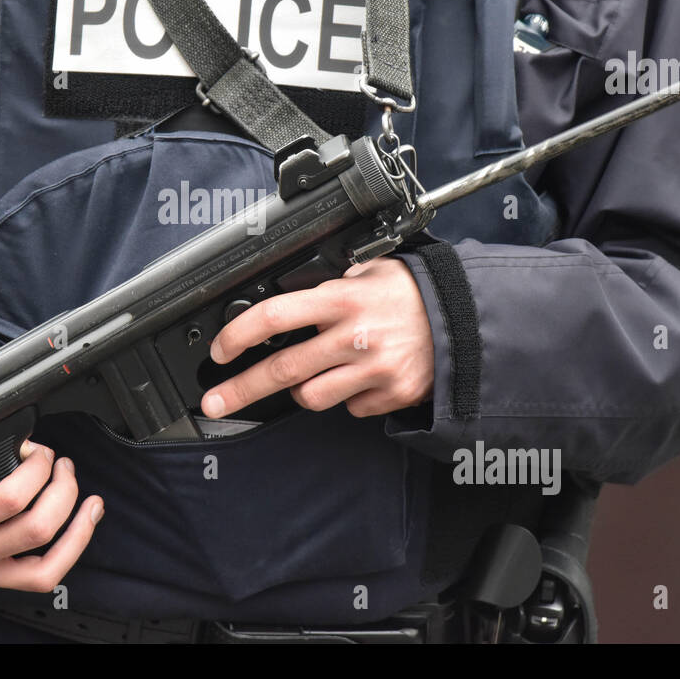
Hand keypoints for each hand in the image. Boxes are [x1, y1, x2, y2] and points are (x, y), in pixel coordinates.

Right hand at [0, 441, 103, 591]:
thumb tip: (22, 438)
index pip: (11, 497)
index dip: (37, 468)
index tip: (38, 451)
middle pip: (38, 527)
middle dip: (62, 489)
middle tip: (62, 465)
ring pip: (49, 561)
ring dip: (79, 526)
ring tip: (90, 500)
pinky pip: (44, 577)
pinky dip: (71, 551)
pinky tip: (83, 527)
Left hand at [201, 257, 433, 418]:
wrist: (464, 319)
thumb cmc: (410, 293)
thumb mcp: (366, 271)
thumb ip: (326, 285)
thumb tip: (279, 294)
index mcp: (342, 299)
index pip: (275, 316)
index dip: (239, 335)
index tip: (221, 350)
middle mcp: (355, 336)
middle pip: (283, 369)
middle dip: (241, 389)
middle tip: (214, 402)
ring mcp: (373, 370)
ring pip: (312, 396)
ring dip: (304, 389)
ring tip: (320, 370)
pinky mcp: (390, 395)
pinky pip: (349, 407)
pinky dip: (348, 396)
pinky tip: (362, 375)